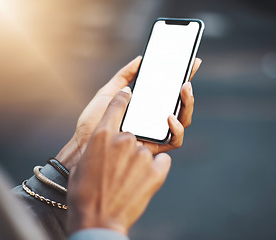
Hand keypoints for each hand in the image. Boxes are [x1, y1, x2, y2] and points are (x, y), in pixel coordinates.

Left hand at [57, 57, 201, 169]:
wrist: (83, 146)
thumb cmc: (93, 122)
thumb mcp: (108, 93)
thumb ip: (124, 76)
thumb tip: (141, 59)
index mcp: (146, 106)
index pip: (169, 91)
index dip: (182, 76)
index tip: (191, 61)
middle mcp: (154, 119)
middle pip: (180, 105)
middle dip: (188, 90)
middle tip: (187, 76)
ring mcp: (156, 133)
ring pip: (183, 121)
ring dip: (188, 105)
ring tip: (184, 90)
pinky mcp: (155, 148)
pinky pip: (175, 141)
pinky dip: (177, 129)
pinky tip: (169, 117)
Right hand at [67, 87, 170, 235]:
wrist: (97, 221)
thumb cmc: (84, 194)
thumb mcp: (85, 164)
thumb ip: (101, 147)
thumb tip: (111, 142)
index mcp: (103, 135)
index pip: (117, 105)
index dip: (124, 98)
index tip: (129, 93)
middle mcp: (124, 140)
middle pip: (133, 133)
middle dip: (129, 147)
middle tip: (122, 162)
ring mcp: (143, 155)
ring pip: (147, 149)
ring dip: (139, 162)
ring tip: (128, 178)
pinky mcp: (157, 170)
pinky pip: (163, 160)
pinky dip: (156, 167)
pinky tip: (143, 180)